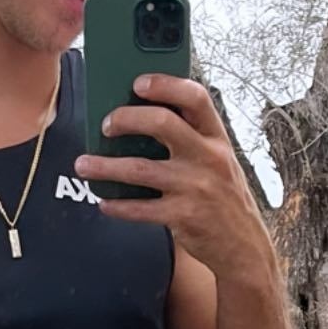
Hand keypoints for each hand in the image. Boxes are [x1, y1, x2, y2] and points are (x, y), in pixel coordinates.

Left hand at [76, 74, 269, 280]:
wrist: (244, 246)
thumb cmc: (224, 197)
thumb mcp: (218, 161)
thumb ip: (191, 139)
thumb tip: (141, 119)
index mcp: (217, 138)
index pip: (195, 97)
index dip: (165, 85)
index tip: (138, 82)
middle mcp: (208, 158)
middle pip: (162, 123)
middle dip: (126, 119)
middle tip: (106, 126)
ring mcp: (195, 187)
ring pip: (140, 169)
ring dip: (105, 167)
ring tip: (83, 165)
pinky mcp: (183, 216)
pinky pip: (140, 209)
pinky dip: (117, 205)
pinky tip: (104, 202)